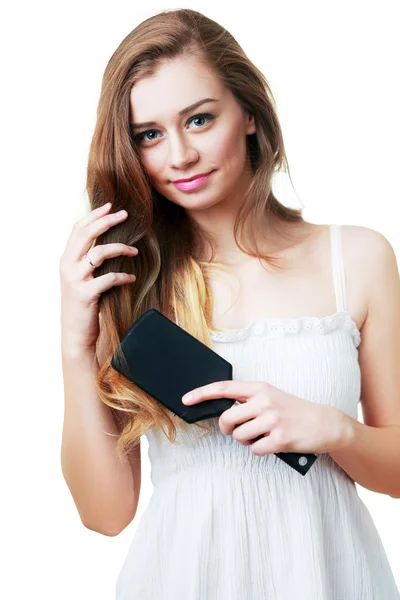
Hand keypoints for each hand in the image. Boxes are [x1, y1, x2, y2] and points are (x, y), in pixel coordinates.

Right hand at [59, 202, 138, 354]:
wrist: (75, 334)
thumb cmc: (83, 305)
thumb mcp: (81, 280)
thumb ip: (88, 262)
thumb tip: (107, 243)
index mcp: (66, 260)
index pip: (77, 229)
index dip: (93, 215)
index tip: (110, 205)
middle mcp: (67, 266)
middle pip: (86, 234)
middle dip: (107, 221)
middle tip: (125, 214)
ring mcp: (75, 280)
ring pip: (98, 252)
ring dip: (120, 248)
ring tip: (135, 250)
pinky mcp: (86, 295)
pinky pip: (109, 278)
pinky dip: (123, 276)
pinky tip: (132, 277)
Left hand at [182, 381, 350, 455]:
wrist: (325, 423)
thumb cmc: (295, 411)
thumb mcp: (272, 396)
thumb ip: (250, 400)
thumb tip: (227, 410)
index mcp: (260, 388)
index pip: (224, 388)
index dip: (202, 393)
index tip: (187, 399)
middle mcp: (264, 402)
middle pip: (227, 419)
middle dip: (227, 429)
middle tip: (237, 431)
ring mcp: (272, 420)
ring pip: (239, 436)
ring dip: (247, 441)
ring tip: (262, 436)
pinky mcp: (279, 439)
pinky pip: (254, 450)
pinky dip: (260, 450)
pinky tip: (272, 444)